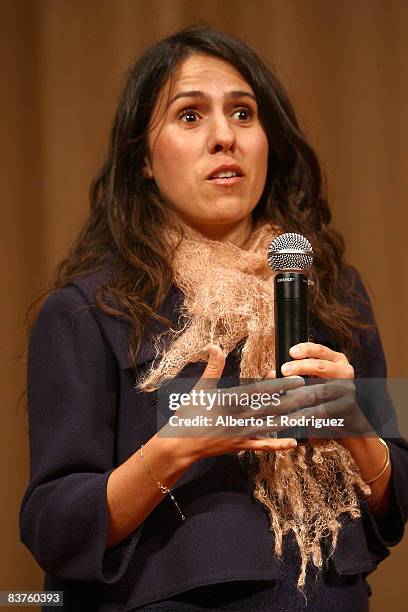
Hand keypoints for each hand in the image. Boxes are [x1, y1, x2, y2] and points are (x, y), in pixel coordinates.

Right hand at [159, 345, 309, 461]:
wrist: (180, 445)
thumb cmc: (188, 414)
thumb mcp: (200, 389)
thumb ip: (212, 368)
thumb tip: (216, 346)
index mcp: (231, 401)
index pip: (261, 391)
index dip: (281, 385)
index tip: (297, 379)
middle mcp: (240, 418)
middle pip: (274, 407)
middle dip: (296, 400)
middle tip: (316, 394)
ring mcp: (242, 433)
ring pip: (273, 425)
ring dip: (294, 419)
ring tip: (312, 414)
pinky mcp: (241, 446)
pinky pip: (263, 446)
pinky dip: (278, 444)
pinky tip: (294, 442)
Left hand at [278, 342, 374, 437]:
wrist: (346, 415)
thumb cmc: (325, 393)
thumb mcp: (315, 377)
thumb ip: (298, 372)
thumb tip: (272, 374)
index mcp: (337, 359)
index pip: (321, 350)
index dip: (306, 349)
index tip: (291, 352)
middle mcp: (345, 371)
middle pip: (320, 367)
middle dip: (300, 367)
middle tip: (283, 370)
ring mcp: (347, 389)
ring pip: (321, 389)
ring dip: (300, 391)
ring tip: (285, 392)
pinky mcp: (346, 407)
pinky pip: (323, 409)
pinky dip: (306, 410)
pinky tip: (294, 412)